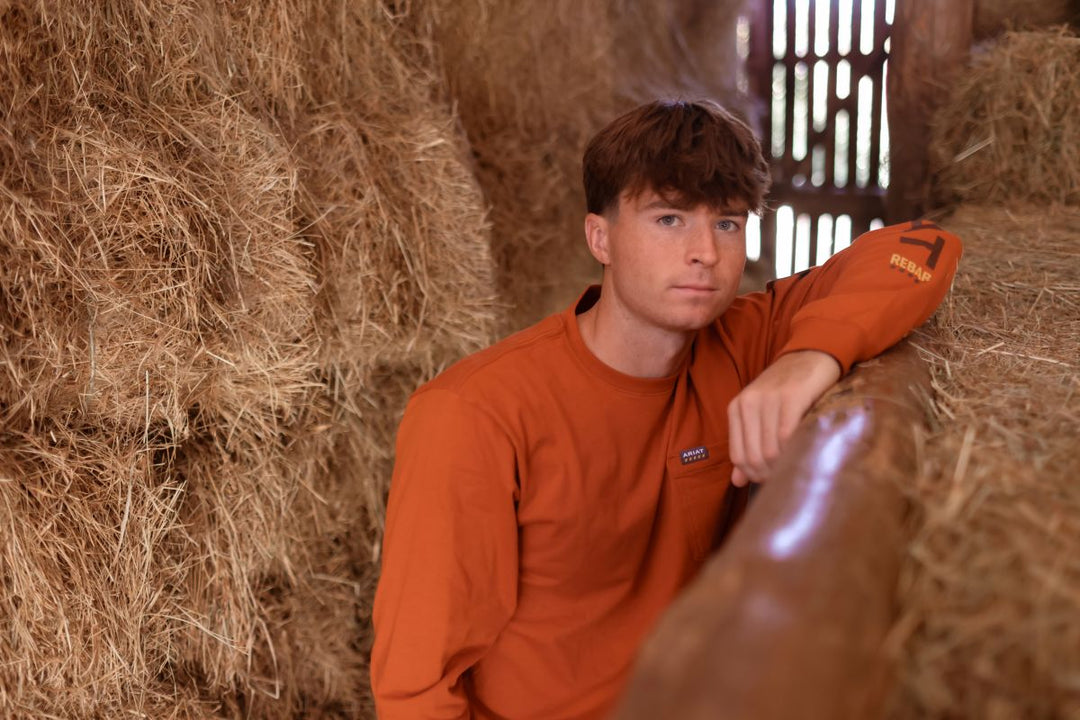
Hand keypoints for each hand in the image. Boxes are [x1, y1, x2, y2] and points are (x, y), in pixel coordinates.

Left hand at [727, 350, 841, 485]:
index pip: (738, 455)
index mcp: (736, 408)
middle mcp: (748, 402)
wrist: (811, 355)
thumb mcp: (761, 414)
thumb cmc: (787, 390)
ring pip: (769, 450)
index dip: (753, 474)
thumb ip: (748, 445)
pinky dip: (793, 451)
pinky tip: (802, 453)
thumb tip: (737, 482)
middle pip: (753, 456)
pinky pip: (786, 435)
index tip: (770, 480)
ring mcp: (768, 398)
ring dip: (782, 466)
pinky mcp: (792, 396)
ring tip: (795, 467)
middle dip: (769, 474)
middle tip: (785, 477)